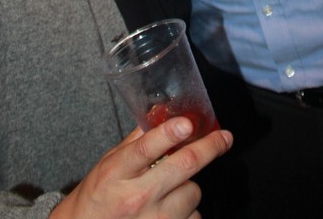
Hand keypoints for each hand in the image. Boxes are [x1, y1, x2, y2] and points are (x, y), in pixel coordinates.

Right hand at [51, 117, 232, 218]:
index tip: (187, 122)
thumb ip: (138, 139)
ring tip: (172, 188)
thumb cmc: (99, 195)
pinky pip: (194, 217)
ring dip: (190, 185)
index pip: (145, 148)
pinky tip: (171, 210)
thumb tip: (162, 113)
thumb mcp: (111, 162)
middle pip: (183, 167)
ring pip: (193, 192)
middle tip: (224, 138)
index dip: (169, 133)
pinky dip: (189, 210)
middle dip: (209, 148)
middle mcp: (136, 197)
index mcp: (118, 171)